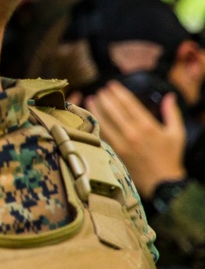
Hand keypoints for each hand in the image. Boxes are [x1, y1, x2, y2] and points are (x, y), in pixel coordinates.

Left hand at [85, 81, 187, 197]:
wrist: (162, 183)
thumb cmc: (170, 157)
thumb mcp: (176, 134)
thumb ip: (172, 113)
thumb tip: (169, 96)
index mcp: (148, 126)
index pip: (129, 103)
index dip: (118, 92)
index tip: (111, 85)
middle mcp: (133, 133)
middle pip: (113, 110)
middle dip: (105, 97)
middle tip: (100, 91)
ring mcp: (121, 143)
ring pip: (104, 121)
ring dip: (96, 108)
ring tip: (91, 99)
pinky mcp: (114, 152)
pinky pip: (101, 134)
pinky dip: (95, 124)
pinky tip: (90, 117)